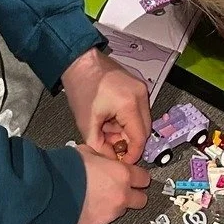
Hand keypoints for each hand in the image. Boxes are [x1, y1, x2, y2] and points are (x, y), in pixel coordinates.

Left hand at [63, 48, 151, 162]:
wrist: (79, 62)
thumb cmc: (81, 86)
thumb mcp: (86, 123)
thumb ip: (99, 145)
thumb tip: (110, 158)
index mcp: (130, 104)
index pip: (140, 138)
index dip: (133, 153)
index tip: (125, 161)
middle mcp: (141, 95)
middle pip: (143, 130)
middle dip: (128, 141)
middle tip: (111, 144)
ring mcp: (141, 89)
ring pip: (141, 121)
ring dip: (125, 129)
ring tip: (105, 126)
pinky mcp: (137, 86)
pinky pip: (137, 110)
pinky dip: (125, 118)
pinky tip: (110, 117)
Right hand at [75, 144, 150, 223]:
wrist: (50, 188)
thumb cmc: (68, 168)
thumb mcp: (89, 152)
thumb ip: (104, 158)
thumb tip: (105, 160)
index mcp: (123, 175)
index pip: (144, 178)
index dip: (138, 177)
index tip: (134, 177)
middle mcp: (122, 195)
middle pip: (142, 200)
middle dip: (134, 194)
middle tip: (122, 190)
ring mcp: (112, 212)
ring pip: (123, 210)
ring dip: (116, 204)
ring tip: (100, 197)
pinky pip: (106, 219)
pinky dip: (101, 213)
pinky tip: (89, 205)